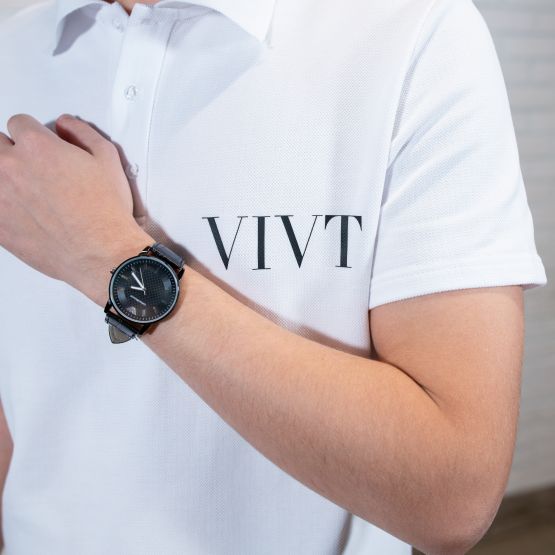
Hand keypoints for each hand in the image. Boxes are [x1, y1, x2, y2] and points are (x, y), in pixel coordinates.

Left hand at [0, 113, 152, 304]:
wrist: (102, 252)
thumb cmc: (106, 212)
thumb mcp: (108, 160)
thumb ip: (82, 133)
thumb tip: (66, 126)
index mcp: (37, 146)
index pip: (19, 123)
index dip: (34, 134)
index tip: (41, 147)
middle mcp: (11, 167)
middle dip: (15, 153)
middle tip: (35, 169)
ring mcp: (0, 197)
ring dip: (8, 179)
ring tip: (29, 193)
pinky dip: (6, 206)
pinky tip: (25, 213)